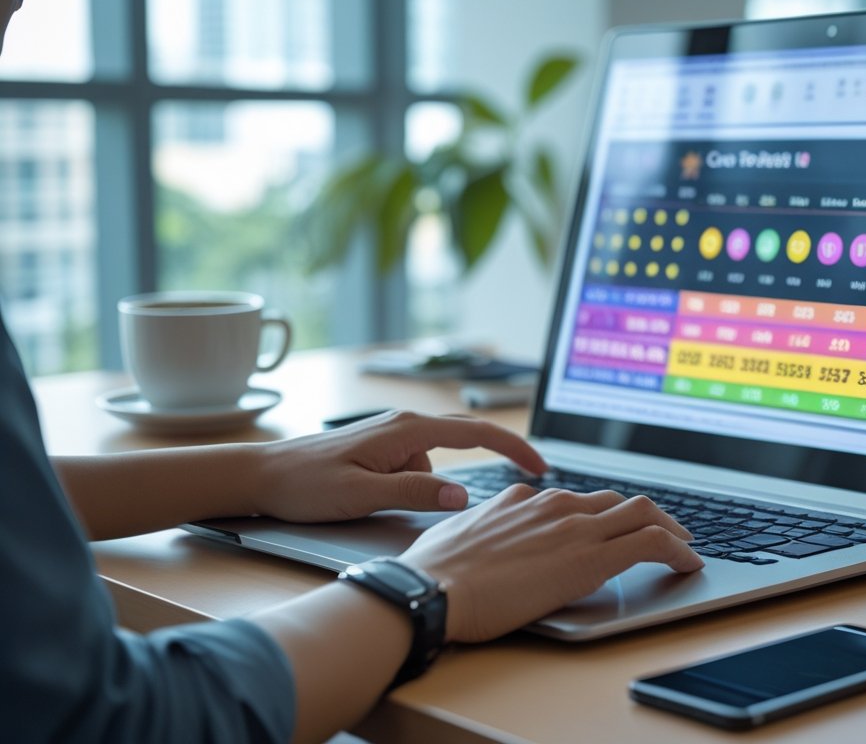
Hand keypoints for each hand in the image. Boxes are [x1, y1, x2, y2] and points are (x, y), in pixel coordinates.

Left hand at [252, 411, 546, 521]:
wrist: (262, 475)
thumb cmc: (305, 485)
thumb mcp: (361, 496)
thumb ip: (414, 494)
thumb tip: (462, 498)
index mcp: (406, 430)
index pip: (476, 433)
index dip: (514, 447)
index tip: (541, 465)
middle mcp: (404, 424)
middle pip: (467, 437)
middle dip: (496, 457)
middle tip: (524, 481)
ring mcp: (393, 433)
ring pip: (435, 462)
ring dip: (426, 487)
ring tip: (376, 504)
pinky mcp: (382, 446)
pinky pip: (415, 466)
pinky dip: (412, 485)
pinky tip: (376, 500)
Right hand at [400, 485, 704, 641]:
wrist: (431, 589)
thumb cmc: (435, 571)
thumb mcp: (463, 533)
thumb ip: (490, 525)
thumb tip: (493, 529)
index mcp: (526, 500)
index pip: (580, 499)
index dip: (605, 512)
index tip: (615, 525)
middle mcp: (556, 505)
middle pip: (618, 500)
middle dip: (648, 516)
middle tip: (665, 533)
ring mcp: (575, 528)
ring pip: (643, 512)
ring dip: (670, 529)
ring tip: (684, 547)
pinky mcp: (590, 557)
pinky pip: (650, 542)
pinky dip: (677, 550)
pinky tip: (687, 563)